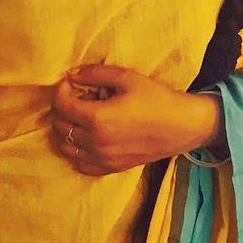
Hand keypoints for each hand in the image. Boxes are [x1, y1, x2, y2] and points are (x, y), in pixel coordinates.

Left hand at [50, 63, 211, 175]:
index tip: (69, 83)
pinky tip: (88, 137)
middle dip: (62, 108)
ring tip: (82, 116)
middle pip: (60, 126)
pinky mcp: (111, 168)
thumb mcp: (127, 78)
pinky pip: (80, 163)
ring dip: (66, 129)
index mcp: (98, 119)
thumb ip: (95, 73)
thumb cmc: (157, 99)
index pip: (61, 105)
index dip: (60, 90)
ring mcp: (102, 159)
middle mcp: (95, 143)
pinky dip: (76, 150)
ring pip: (66, 146)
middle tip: (78, 97)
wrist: (182, 126)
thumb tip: (71, 74)